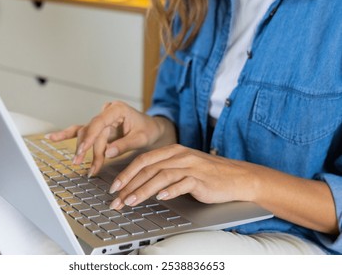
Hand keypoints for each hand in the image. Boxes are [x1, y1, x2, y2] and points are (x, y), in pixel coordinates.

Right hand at [46, 101, 175, 175]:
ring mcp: (101, 119)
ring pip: (87, 135)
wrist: (152, 129)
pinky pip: (81, 131)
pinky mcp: (99, 128)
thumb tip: (107, 153)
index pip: (99, 123)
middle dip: (90, 152)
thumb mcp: (141, 138)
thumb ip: (124, 144)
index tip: (83, 151)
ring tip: (78, 162)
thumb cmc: (148, 131)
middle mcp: (106, 112)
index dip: (90, 137)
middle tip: (90, 169)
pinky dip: (67, 135)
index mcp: (117, 109)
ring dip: (83, 150)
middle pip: (93, 133)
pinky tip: (52, 138)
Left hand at [109, 144, 258, 209]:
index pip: (143, 160)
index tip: (114, 186)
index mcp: (173, 151)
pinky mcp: (202, 179)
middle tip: (116, 198)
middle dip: (129, 184)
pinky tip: (161, 198)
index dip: (126, 173)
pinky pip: (183, 183)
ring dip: (143, 189)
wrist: (238, 177)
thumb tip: (139, 184)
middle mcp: (180, 156)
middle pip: (148, 168)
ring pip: (161, 176)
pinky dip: (170, 191)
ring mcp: (191, 166)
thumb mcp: (183, 167)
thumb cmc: (208, 174)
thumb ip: (164, 171)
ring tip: (130, 201)